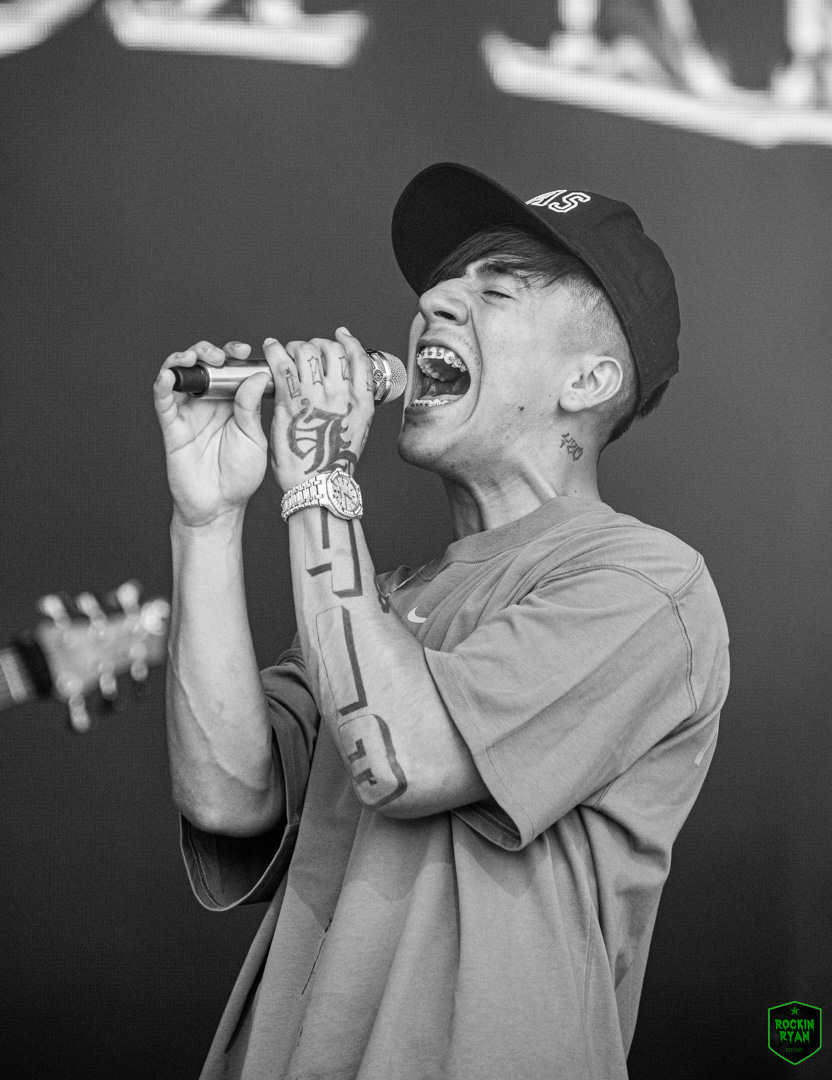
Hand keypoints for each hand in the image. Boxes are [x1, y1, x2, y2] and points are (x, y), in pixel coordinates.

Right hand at [154, 339, 270, 527]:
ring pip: (179, 375)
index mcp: (233, 402)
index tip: (246, 351)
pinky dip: (162, 384)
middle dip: (209, 351)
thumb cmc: (240, 475)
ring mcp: (189, 413)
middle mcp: (209, 403)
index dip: (235, 354)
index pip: (230, 368)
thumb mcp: (254, 438)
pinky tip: (168, 376)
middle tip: (219, 356)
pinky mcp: (172, 427)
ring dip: (184, 359)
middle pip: (203, 365)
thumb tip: (258, 375)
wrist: (221, 506)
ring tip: (195, 358)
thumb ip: (252, 407)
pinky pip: (163, 401)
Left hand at [264, 328, 374, 492]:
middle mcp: (342, 395)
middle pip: (332, 349)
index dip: (348, 341)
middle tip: (307, 351)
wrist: (318, 486)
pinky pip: (282, 365)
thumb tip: (346, 390)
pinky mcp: (291, 402)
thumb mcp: (357, 431)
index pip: (359, 358)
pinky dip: (274, 351)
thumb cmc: (333, 465)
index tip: (339, 336)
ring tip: (288, 352)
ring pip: (307, 351)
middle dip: (318, 344)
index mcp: (362, 402)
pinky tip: (270, 348)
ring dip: (296, 347)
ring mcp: (316, 397)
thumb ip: (353, 406)